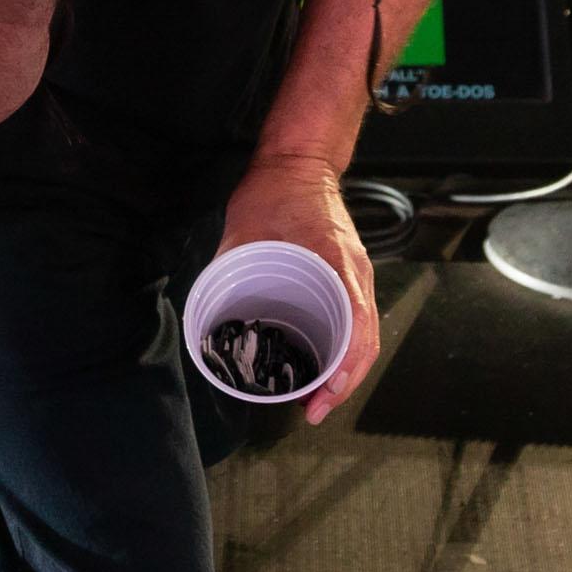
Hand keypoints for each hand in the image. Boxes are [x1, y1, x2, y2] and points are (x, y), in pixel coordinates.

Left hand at [216, 153, 378, 425]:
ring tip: (317, 400)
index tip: (324, 395)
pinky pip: (356, 323)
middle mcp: (355, 276)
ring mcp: (356, 277)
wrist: (301, 160)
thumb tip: (207, 308)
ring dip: (345, 373)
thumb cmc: (276, 190)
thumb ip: (230, 266)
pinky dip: (345, 352)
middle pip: (364, 342)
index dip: (344, 367)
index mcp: (337, 264)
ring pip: (363, 336)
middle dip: (343, 384)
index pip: (357, 326)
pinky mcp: (347, 278)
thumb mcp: (245, 227)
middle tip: (313, 411)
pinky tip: (323, 369)